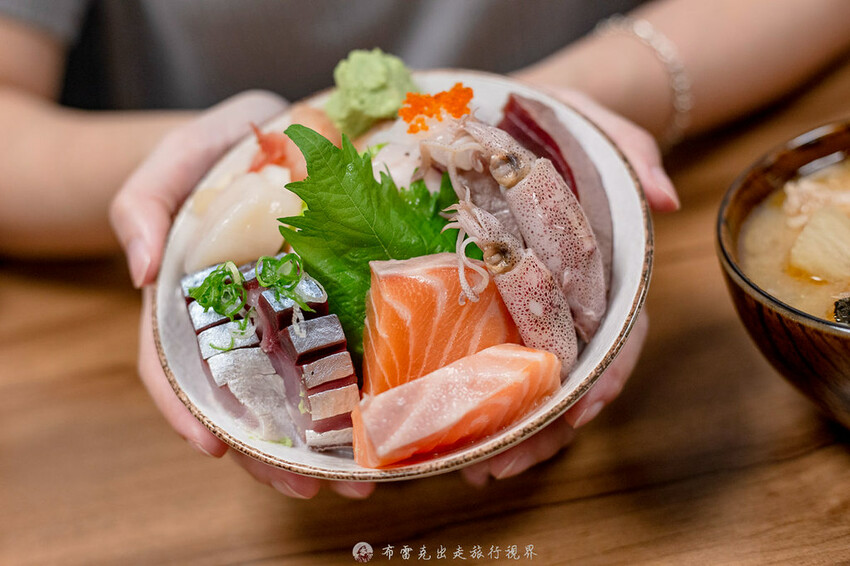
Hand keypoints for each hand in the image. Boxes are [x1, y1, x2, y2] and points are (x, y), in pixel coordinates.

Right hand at [111, 91, 373, 499]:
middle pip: (243, 399)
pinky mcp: (335, 301)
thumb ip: (141, 205)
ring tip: (360, 477)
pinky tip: (383, 422)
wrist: (273, 126)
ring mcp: (288, 314)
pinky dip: (357, 392)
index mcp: (190, 298)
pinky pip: (344, 352)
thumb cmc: (213, 147)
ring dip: (323, 443)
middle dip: (273, 452)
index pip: (173, 365)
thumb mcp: (170, 161)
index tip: (213, 450)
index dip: (186, 411)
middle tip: (315, 487)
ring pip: (297, 391)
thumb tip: (139, 273)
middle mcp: (239, 318)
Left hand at [461, 89, 677, 486]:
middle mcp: (573, 304)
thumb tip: (662, 199)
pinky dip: (480, 399)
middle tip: (499, 464)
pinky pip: (493, 361)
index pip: (617, 334)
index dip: (602, 376)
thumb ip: (632, 153)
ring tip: (472, 464)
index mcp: (606, 272)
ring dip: (508, 431)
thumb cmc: (562, 127)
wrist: (517, 124)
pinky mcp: (495, 309)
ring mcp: (535, 312)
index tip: (577, 412)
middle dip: (542, 428)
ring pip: (533, 386)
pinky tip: (452, 429)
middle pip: (570, 379)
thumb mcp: (598, 125)